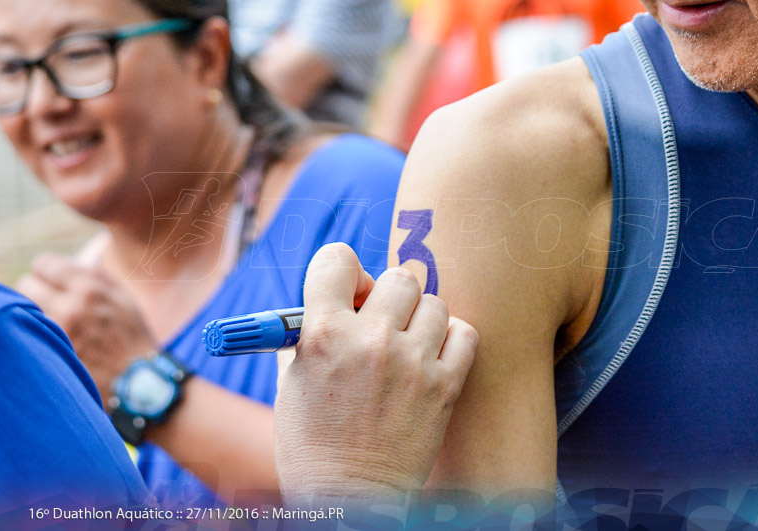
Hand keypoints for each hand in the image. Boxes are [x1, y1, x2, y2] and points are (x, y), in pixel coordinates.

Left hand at [17, 252, 156, 404]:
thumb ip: (98, 277)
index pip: (44, 264)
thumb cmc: (132, 338)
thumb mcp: (124, 299)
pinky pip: (27, 335)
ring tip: (50, 323)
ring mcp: (58, 332)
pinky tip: (48, 342)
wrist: (138, 381)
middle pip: (26, 285)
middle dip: (35, 291)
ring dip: (32, 314)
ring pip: (22, 311)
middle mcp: (71, 306)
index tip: (50, 281)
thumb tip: (74, 262)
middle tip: (47, 303)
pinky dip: (34, 335)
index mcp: (90, 287)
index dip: (46, 272)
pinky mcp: (50, 353)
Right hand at [274, 243, 478, 501]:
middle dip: (388, 296)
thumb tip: (336, 297)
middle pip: (397, 276)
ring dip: (421, 320)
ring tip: (406, 349)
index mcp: (323, 333)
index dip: (342, 270)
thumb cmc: (312, 444)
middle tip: (380, 321)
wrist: (349, 500)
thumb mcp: (292, 382)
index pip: (337, 258)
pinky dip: (452, 340)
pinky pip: (464, 333)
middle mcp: (370, 339)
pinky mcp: (445, 385)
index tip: (346, 288)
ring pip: (433, 303)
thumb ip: (310, 333)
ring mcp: (412, 361)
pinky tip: (433, 358)